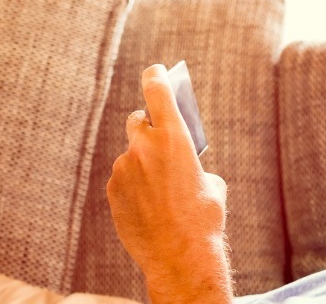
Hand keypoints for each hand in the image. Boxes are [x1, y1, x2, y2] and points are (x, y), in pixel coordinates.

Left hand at [107, 64, 232, 302]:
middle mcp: (144, 146)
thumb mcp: (212, 183)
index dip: (155, 75)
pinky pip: (122, 180)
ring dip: (142, 164)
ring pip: (130, 156)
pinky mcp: (112, 191)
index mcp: (174, 137)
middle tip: (157, 137)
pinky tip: (148, 207)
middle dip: (146, 125)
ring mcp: (124, 168)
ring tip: (160, 192)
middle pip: (137, 120)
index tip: (155, 70)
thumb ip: (194, 164)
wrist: (180, 254)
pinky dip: (133, 187)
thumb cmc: (204, 217)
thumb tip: (183, 165)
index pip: (157, 91)